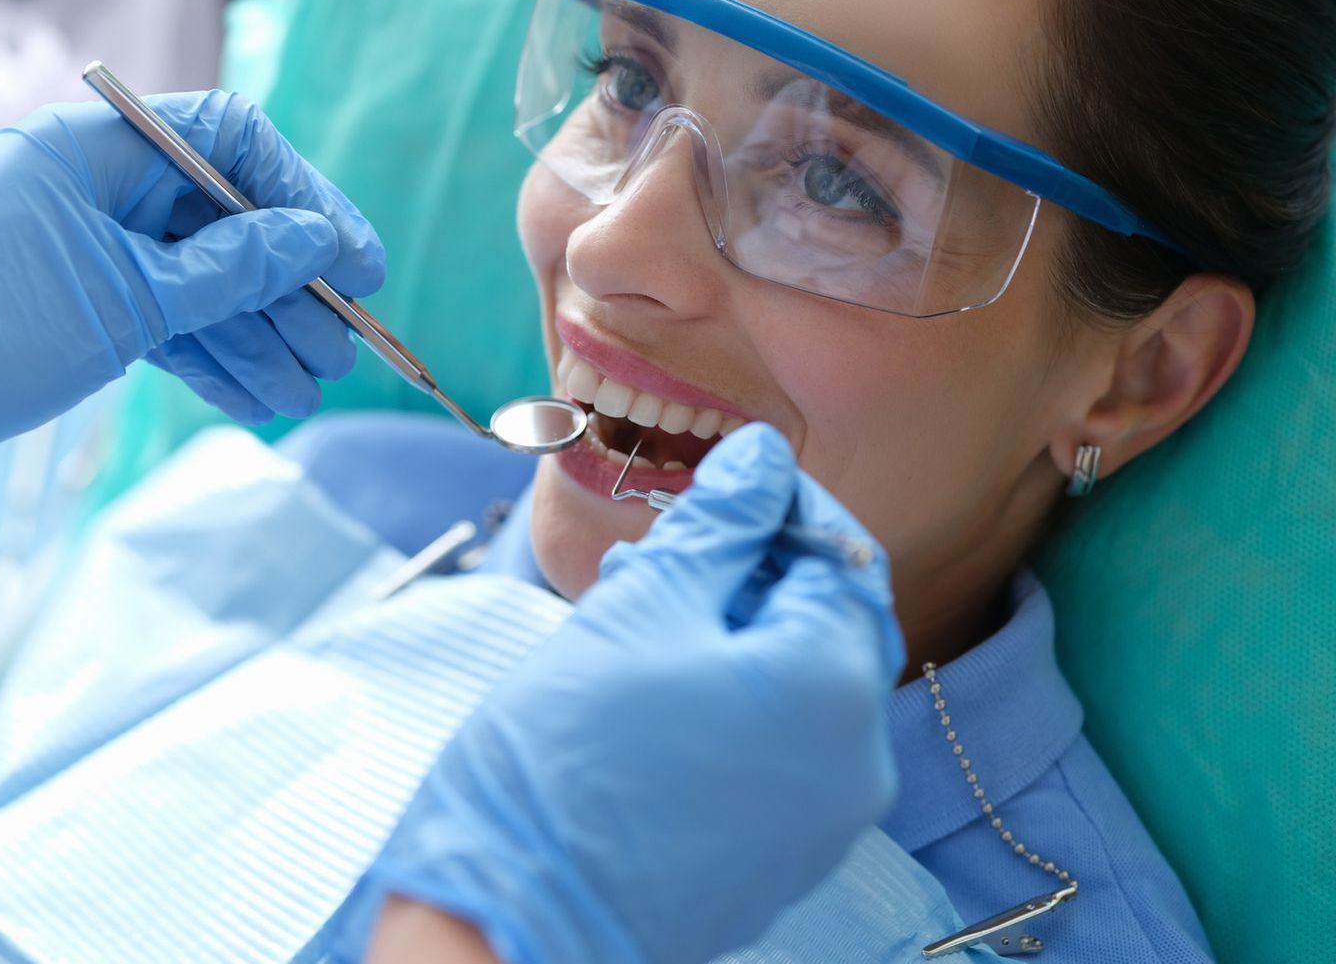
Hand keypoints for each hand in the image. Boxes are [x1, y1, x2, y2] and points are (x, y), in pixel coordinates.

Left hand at [0, 90, 383, 543]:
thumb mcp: (124, 301)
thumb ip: (230, 269)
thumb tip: (313, 239)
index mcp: (92, 146)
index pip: (228, 141)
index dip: (302, 197)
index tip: (354, 261)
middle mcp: (85, 184)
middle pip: (216, 218)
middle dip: (284, 284)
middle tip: (341, 343)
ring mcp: (73, 248)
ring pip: (190, 279)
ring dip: (252, 333)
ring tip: (309, 387)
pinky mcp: (60, 308)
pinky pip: (154, 319)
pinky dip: (203, 355)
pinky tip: (257, 395)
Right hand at [333, 425, 904, 963]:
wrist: (514, 911)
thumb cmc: (570, 755)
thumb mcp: (642, 605)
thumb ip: (718, 523)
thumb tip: (763, 459)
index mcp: (833, 685)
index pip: (841, 554)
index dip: (782, 503)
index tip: (719, 480)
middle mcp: (856, 760)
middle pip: (825, 622)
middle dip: (748, 569)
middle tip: (659, 549)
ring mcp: (822, 819)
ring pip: (795, 685)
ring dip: (727, 630)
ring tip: (632, 611)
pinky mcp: (780, 856)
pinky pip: (776, 747)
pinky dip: (727, 698)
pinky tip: (647, 684)